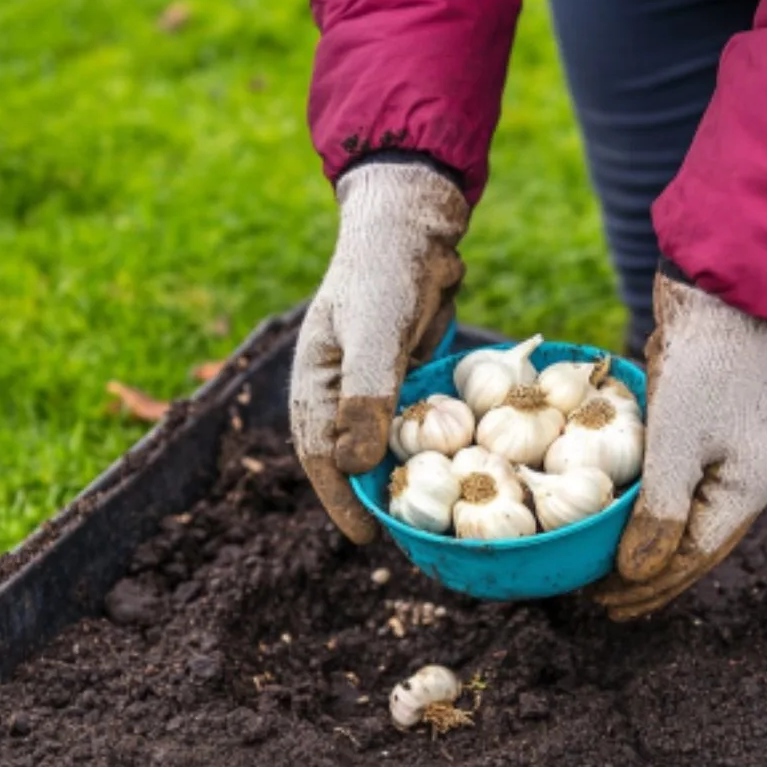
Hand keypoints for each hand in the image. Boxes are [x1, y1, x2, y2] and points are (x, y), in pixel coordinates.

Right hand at [290, 161, 468, 542]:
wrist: (414, 228)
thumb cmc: (385, 275)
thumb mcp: (375, 335)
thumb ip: (368, 398)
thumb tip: (359, 465)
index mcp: (315, 385)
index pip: (321, 457)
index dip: (342, 501)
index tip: (366, 537)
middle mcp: (339, 392)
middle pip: (351, 460)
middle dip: (372, 498)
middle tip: (403, 538)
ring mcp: (373, 386)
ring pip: (384, 445)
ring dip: (401, 476)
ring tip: (428, 515)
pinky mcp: (404, 378)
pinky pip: (414, 423)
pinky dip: (427, 446)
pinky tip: (451, 467)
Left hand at [596, 270, 766, 619]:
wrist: (715, 296)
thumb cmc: (699, 370)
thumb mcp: (675, 446)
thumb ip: (658, 514)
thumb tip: (637, 575)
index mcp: (748, 490)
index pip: (693, 558)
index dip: (648, 586)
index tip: (605, 604)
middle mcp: (744, 481)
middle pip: (693, 547)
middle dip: (647, 577)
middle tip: (601, 602)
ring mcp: (728, 458)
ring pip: (685, 521)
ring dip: (648, 549)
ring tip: (607, 574)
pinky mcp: (708, 434)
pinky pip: (677, 490)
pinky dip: (650, 512)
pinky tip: (622, 522)